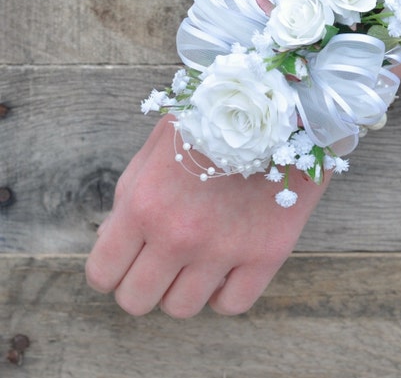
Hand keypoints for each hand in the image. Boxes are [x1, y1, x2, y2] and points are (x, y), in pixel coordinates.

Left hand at [85, 115, 328, 317]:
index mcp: (145, 204)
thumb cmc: (211, 124)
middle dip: (141, 284)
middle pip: (136, 301)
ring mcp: (225, 249)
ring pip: (181, 308)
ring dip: (181, 288)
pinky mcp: (265, 254)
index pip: (103, 273)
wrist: (279, 111)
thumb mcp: (156, 147)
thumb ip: (127, 196)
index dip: (109, 271)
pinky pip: (232, 305)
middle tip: (158, 262)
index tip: (125, 261)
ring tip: (195, 259)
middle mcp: (179, 235)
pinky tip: (225, 266)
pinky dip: (223, 293)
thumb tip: (110, 241)